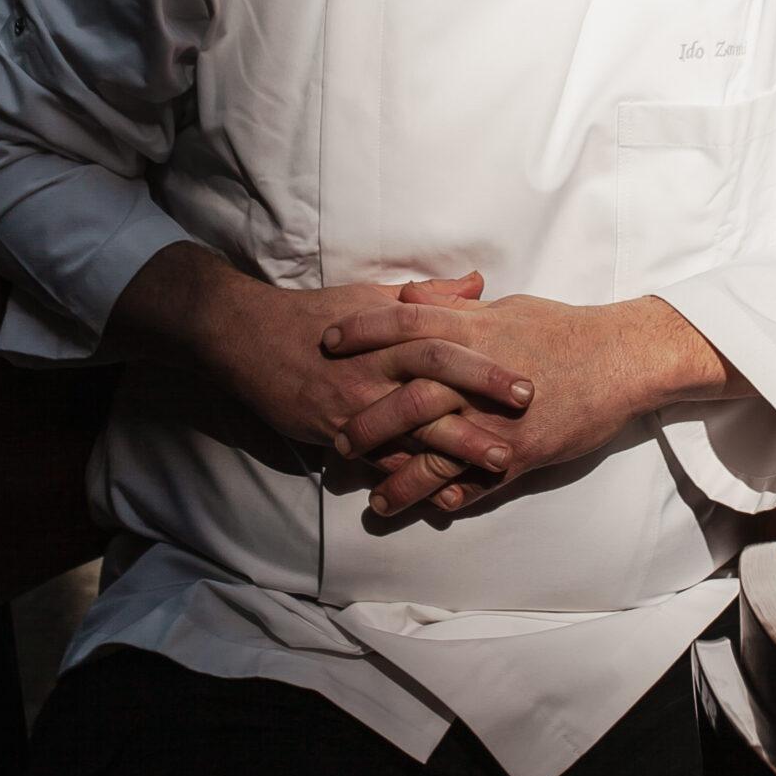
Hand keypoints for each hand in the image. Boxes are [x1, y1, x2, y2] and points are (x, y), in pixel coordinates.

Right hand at [105, 244, 529, 454]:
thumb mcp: (371, 296)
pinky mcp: (333, 431)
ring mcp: (354, 401)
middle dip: (483, 396)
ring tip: (499, 463)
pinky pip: (379, 458)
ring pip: (414, 427)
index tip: (527, 373)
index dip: (486, 359)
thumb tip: (478, 284)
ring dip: (458, 446)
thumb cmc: (315, 313)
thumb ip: (430, 296)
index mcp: (388, 330)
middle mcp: (375, 366)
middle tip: (528, 410)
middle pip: (437, 379)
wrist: (247, 339)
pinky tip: (443, 491)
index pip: (445, 340)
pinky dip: (412, 475)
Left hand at [322, 292, 736, 515]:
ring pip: (437, 454)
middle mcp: (477, 378)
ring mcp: (497, 421)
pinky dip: (456, 497)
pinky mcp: (522, 453)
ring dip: (401, 480)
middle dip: (368, 421)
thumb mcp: (503, 308)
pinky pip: (480, 482)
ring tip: (375, 502)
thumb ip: (452, 306)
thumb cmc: (561, 328)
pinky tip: (434, 510)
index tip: (327, 343)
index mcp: (472, 332)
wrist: (620, 358)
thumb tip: (406, 297)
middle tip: (336, 439)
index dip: (361, 333)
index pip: (402, 327)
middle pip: (407, 399)